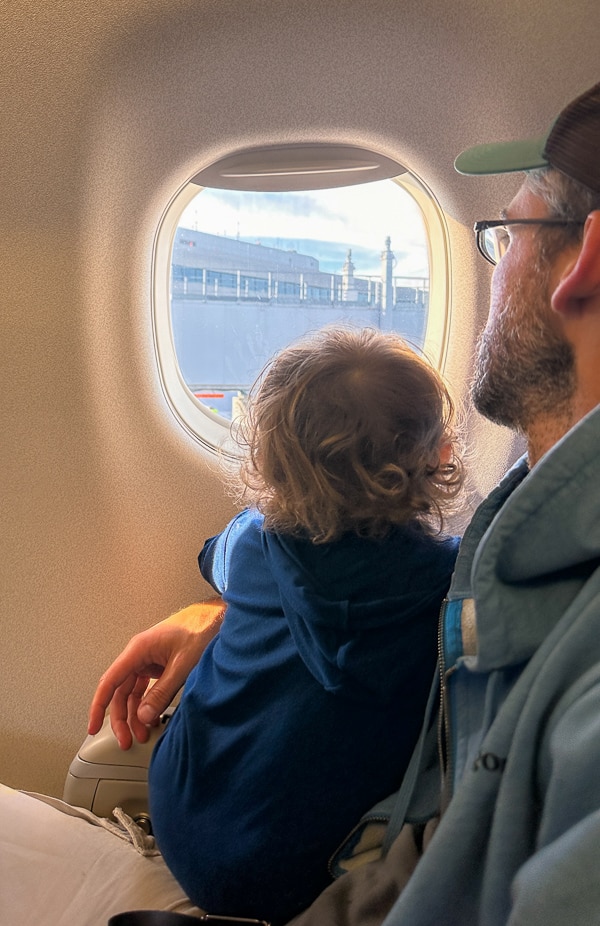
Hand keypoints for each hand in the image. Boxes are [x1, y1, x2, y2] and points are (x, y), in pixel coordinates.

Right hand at [87, 598, 224, 748]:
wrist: (219, 618)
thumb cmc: (202, 629)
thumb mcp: (183, 665)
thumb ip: (162, 692)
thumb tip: (143, 716)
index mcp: (139, 649)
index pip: (110, 682)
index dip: (99, 706)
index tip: (93, 726)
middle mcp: (139, 654)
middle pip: (120, 691)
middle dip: (121, 718)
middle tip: (126, 740)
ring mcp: (149, 659)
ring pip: (132, 692)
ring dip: (134, 714)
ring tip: (141, 735)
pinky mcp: (160, 664)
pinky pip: (146, 688)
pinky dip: (147, 705)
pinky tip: (151, 719)